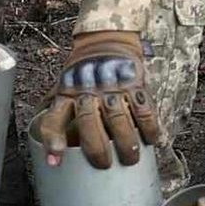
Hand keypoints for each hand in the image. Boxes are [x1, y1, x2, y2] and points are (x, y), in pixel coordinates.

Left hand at [31, 29, 164, 169]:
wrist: (106, 40)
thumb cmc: (83, 73)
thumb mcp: (64, 87)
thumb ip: (58, 113)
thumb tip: (51, 150)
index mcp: (67, 93)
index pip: (55, 117)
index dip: (53, 140)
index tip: (55, 161)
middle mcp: (88, 90)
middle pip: (88, 122)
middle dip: (97, 149)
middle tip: (105, 166)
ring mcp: (112, 86)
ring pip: (118, 118)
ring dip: (126, 143)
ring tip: (130, 159)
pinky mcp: (135, 83)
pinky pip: (144, 109)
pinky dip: (150, 127)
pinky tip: (153, 141)